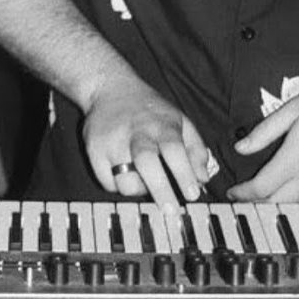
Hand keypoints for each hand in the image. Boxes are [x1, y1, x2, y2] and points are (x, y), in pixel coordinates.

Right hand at [82, 76, 208, 208]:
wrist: (110, 87)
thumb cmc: (151, 110)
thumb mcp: (180, 120)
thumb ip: (196, 149)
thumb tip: (203, 179)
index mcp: (162, 124)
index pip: (174, 149)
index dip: (184, 172)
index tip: (193, 194)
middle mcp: (137, 132)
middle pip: (147, 162)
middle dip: (160, 189)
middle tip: (171, 211)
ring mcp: (113, 142)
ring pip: (124, 179)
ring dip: (139, 190)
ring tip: (146, 183)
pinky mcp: (94, 151)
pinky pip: (107, 183)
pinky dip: (119, 187)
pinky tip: (126, 175)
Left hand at [226, 82, 298, 202]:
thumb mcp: (291, 111)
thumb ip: (264, 133)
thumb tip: (241, 148)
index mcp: (292, 160)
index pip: (260, 188)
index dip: (242, 194)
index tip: (233, 193)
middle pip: (276, 203)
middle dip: (258, 203)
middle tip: (248, 198)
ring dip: (284, 204)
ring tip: (275, 197)